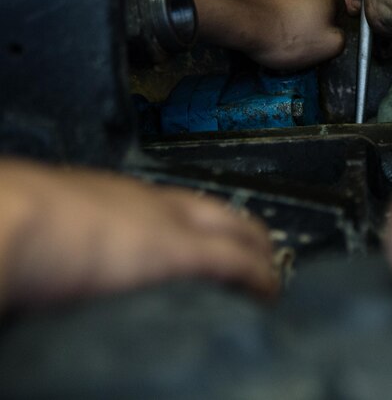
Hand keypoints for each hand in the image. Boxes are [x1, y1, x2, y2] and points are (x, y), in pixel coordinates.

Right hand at [0, 161, 277, 310]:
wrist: (3, 217)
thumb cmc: (9, 221)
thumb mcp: (48, 225)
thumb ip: (69, 238)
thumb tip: (63, 263)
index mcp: (113, 195)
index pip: (173, 203)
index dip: (201, 223)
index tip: (214, 243)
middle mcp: (147, 200)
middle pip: (215, 210)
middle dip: (242, 235)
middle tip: (257, 262)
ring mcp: (167, 222)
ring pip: (235, 230)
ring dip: (254, 257)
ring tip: (266, 282)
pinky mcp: (179, 250)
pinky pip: (236, 262)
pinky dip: (258, 277)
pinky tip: (268, 293)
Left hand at [216, 0, 344, 70]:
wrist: (238, 21)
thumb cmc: (287, 35)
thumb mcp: (328, 47)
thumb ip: (341, 35)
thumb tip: (335, 30)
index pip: (336, 4)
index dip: (326, 21)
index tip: (312, 33)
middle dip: (306, 5)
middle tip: (291, 26)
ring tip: (270, 16)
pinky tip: (254, 6)